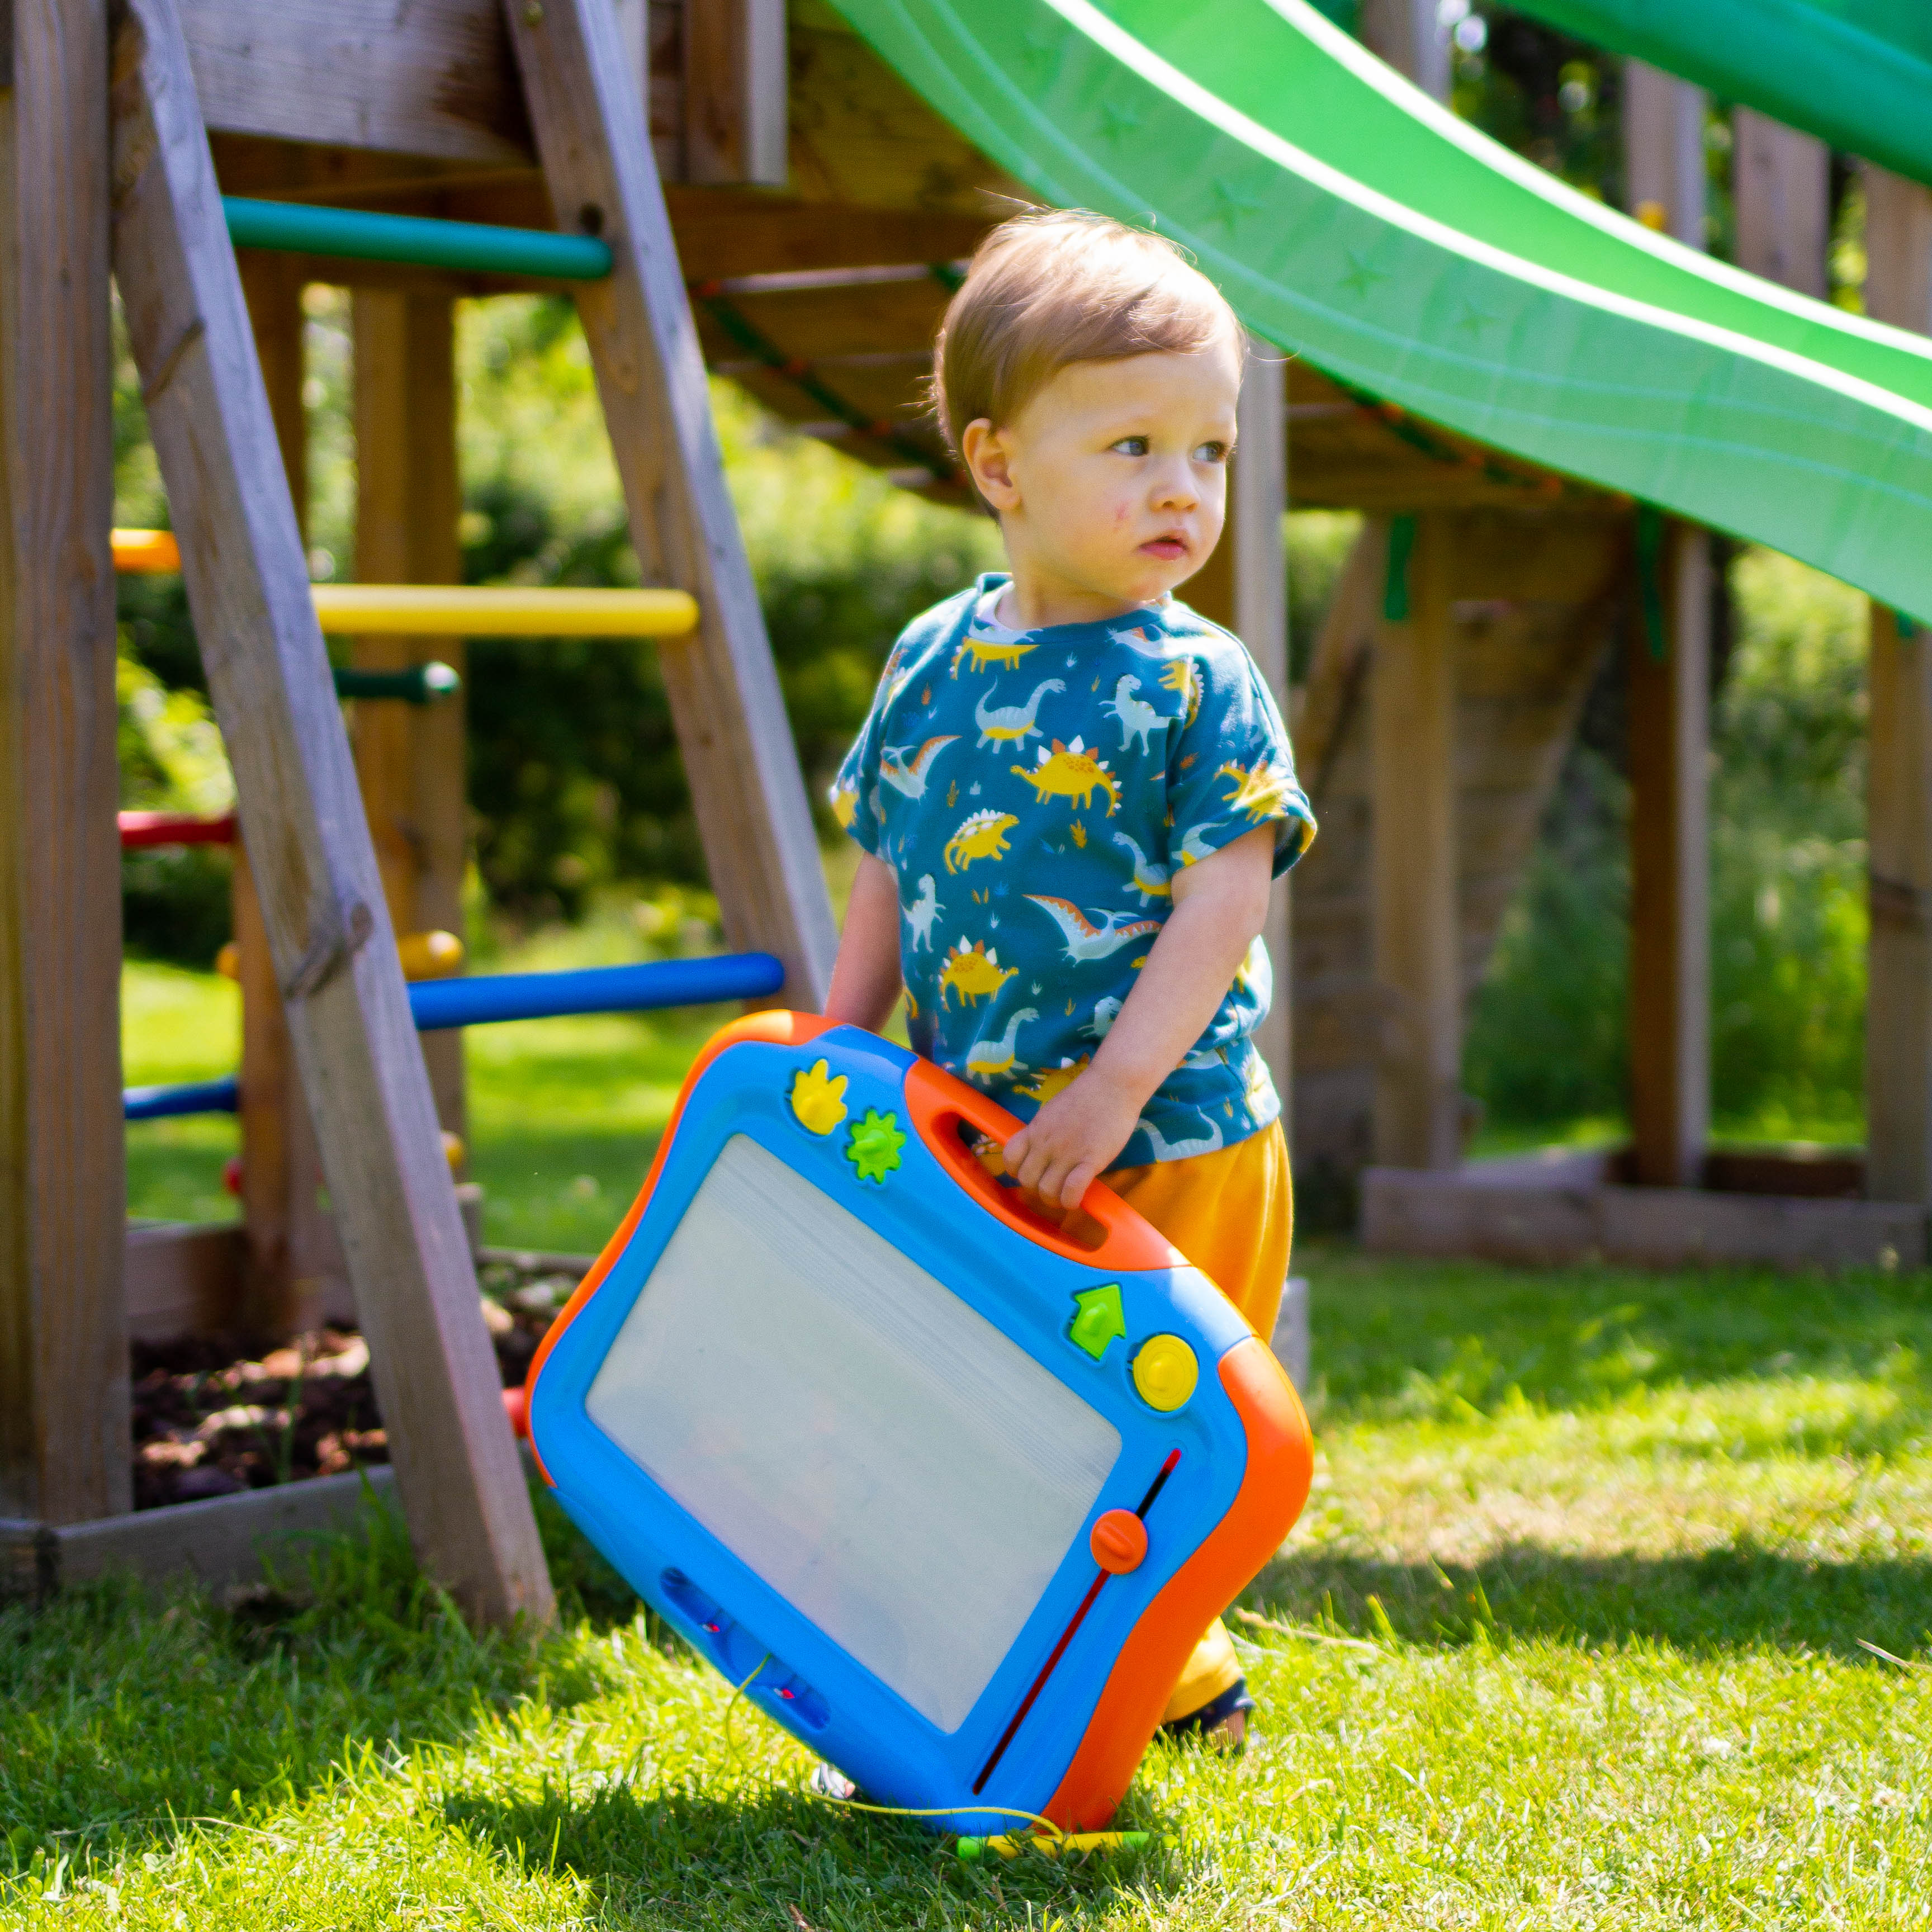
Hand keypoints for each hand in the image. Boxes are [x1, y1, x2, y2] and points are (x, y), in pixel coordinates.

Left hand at [1001, 1066, 1143, 1211]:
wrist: (1113, 1084)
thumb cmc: (1088, 1096)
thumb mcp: (1053, 1111)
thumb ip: (1044, 1132)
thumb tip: (1041, 1154)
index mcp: (1035, 1129)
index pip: (1009, 1158)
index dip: (1017, 1172)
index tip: (1032, 1173)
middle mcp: (1046, 1142)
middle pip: (1027, 1180)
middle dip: (1036, 1190)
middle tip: (1052, 1188)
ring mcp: (1067, 1152)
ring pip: (1046, 1191)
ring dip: (1054, 1200)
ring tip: (1065, 1196)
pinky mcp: (1090, 1159)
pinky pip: (1071, 1190)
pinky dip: (1071, 1201)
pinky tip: (1077, 1199)